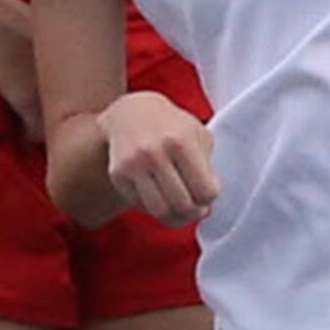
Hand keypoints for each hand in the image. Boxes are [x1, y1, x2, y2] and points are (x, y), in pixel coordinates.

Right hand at [98, 92, 218, 226]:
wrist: (131, 113)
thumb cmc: (171, 126)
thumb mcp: (197, 134)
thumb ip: (207, 167)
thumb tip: (206, 204)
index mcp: (181, 141)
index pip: (205, 190)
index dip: (210, 198)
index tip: (208, 193)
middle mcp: (155, 152)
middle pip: (183, 205)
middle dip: (194, 212)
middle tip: (196, 208)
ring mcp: (134, 164)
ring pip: (160, 211)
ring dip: (175, 217)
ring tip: (181, 210)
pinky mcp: (118, 175)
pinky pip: (142, 206)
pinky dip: (155, 207)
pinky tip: (161, 195)